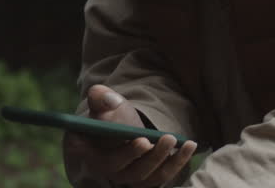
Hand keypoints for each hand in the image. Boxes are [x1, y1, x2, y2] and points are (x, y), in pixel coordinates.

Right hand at [63, 84, 198, 187]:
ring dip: (162, 159)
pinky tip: (190, 146)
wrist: (119, 124)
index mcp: (85, 149)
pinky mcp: (143, 179)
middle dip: (143, 155)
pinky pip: (160, 177)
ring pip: (144, 175)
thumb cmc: (107, 112)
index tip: (141, 140)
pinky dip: (176, 163)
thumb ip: (100, 96)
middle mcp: (103, 168)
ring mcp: (124, 176)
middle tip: (161, 139)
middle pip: (122, 169)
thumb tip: (108, 99)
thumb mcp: (101, 100)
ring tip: (174, 138)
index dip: (118, 153)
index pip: (95, 156)